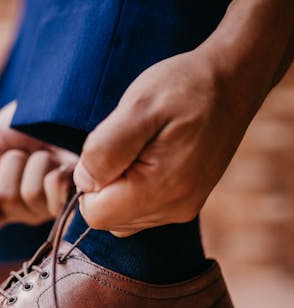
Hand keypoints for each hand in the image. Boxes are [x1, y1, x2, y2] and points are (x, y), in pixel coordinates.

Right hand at [0, 102, 78, 241]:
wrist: (54, 105)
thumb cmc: (17, 127)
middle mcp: (19, 211)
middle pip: (6, 200)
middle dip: (10, 165)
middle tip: (19, 152)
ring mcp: (46, 207)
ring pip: (32, 193)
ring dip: (35, 162)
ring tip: (41, 153)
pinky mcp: (73, 198)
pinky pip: (58, 191)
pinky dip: (57, 169)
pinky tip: (60, 161)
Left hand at [73, 49, 257, 236]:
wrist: (232, 82)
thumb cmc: (183, 88)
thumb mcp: (137, 107)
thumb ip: (104, 149)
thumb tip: (84, 182)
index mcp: (160, 188)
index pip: (94, 214)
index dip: (89, 182)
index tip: (109, 148)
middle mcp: (174, 209)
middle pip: (107, 218)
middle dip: (104, 185)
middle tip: (127, 145)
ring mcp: (181, 209)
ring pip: (121, 217)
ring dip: (118, 186)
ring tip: (141, 149)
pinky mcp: (184, 204)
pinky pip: (139, 211)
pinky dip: (133, 188)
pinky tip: (149, 158)